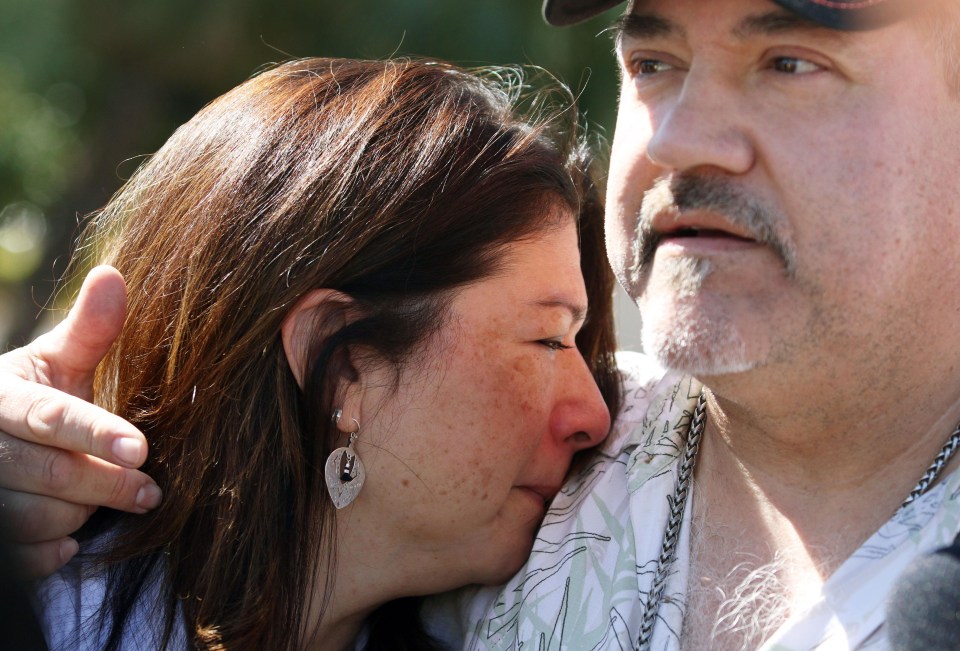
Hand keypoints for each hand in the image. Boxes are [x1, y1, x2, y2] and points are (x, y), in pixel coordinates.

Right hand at [0, 266, 160, 578]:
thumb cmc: (40, 396)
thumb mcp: (61, 363)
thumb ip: (90, 330)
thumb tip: (114, 274)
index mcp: (1, 397)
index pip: (51, 418)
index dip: (97, 433)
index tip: (142, 449)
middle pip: (50, 473)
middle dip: (108, 484)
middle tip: (151, 490)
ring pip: (36, 517)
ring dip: (82, 514)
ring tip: (108, 497)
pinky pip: (24, 557)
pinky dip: (53, 551)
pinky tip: (72, 537)